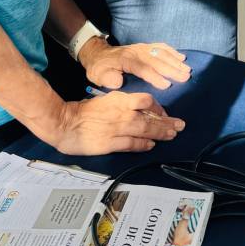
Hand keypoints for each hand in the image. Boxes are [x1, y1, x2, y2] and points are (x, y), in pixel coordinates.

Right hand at [53, 91, 183, 155]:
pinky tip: (152, 145)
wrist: (65, 123)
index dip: (158, 108)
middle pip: (150, 117)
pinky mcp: (110, 143)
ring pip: (145, 130)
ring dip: (160, 133)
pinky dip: (143, 145)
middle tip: (179, 125)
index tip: (164, 113)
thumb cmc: (85, 111)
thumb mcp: (107, 100)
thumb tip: (141, 111)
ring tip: (171, 135)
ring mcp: (116, 128)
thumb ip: (124, 105)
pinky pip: (132, 144)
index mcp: (120, 100)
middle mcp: (121, 113)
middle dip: (167, 122)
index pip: (146, 101)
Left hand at [79, 39, 191, 90]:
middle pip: (156, 60)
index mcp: (125, 60)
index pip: (142, 68)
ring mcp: (142, 48)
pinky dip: (172, 51)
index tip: (166, 85)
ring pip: (161, 53)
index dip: (154, 76)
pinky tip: (181, 57)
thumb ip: (108, 79)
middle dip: (171, 69)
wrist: (98, 53)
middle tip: (185, 77)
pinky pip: (161, 47)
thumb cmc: (100, 68)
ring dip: (175, 61)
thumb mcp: (98, 75)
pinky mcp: (145, 47)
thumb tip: (118, 82)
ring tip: (187, 69)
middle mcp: (136, 52)